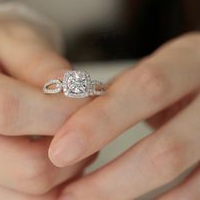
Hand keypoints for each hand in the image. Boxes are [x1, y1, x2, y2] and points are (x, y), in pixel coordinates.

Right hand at [0, 18, 92, 198]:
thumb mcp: (15, 39)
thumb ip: (41, 62)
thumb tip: (74, 90)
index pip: (7, 110)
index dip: (59, 111)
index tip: (87, 101)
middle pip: (27, 168)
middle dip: (72, 148)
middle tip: (83, 125)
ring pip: (32, 197)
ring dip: (66, 172)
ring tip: (69, 139)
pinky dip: (54, 187)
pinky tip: (54, 157)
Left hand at [49, 32, 199, 198]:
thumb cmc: (172, 72)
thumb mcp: (149, 69)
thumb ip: (118, 92)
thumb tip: (74, 123)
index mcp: (186, 60)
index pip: (145, 88)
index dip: (101, 121)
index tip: (61, 149)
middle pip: (166, 147)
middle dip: (111, 177)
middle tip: (68, 194)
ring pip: (178, 174)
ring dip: (125, 194)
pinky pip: (196, 192)